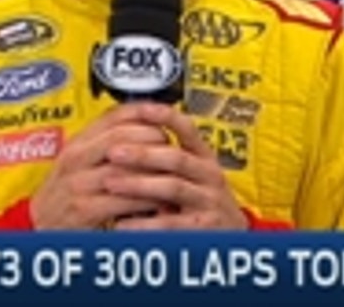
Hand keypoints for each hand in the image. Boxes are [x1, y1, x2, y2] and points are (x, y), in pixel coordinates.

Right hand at [29, 103, 170, 229]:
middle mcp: (75, 159)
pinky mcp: (85, 209)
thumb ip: (104, 143)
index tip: (164, 116)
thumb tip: (144, 125)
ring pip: (126, 169)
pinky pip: (125, 199)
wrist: (38, 225)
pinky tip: (160, 202)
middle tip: (171, 148)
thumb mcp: (78, 160)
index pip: (112, 116)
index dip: (142, 113)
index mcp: (76, 143)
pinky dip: (147, 200)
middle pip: (121, 137)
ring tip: (172, 175)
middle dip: (151, 140)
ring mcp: (78, 184)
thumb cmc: (63, 193)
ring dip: (154, 173)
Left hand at [101, 102, 247, 230]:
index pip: (188, 129)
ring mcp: (208, 201)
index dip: (166, 117)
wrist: (233, 235)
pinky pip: (170, 224)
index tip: (140, 109)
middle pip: (176, 158)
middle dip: (142, 153)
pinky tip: (121, 222)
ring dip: (138, 184)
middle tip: (113, 151)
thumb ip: (168, 157)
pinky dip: (144, 223)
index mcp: (204, 157)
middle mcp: (209, 176)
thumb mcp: (193, 173)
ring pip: (172, 187)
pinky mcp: (203, 228)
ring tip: (110, 183)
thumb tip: (127, 135)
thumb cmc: (203, 200)